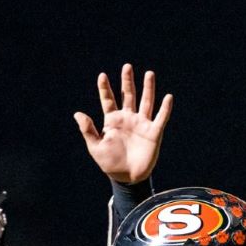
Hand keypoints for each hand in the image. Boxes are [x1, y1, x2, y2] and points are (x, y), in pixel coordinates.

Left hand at [74, 63, 173, 183]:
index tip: (102, 76)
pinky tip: (168, 97)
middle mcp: (128, 118)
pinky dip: (165, 108)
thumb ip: (88, 130)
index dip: (105, 88)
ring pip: (146, 101)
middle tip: (127, 67)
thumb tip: (77, 114)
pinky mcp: (154, 132)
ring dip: (148, 88)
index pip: (108, 100)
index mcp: (113, 121)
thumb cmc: (110, 163)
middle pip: (128, 95)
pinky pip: (161, 118)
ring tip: (149, 73)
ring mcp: (142, 124)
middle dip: (127, 81)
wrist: (127, 178)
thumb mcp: (96, 147)